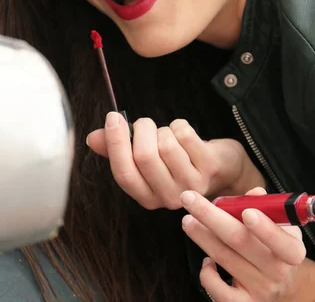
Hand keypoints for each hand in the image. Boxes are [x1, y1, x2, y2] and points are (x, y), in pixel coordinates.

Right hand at [86, 112, 263, 209]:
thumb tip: (92, 138)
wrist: (222, 167)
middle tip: (145, 123)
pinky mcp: (209, 167)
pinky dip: (180, 125)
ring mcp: (191, 184)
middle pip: (144, 156)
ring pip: (166, 144)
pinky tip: (184, 133)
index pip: (124, 173)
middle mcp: (168, 196)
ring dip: (163, 129)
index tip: (112, 118)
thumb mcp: (147, 158)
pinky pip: (185, 135)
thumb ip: (118, 150)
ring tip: (167, 133)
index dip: (115, 143)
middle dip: (142, 129)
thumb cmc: (178, 160)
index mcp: (147, 196)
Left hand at [181, 186, 306, 300]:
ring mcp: (259, 290)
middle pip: (240, 242)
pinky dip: (206, 273)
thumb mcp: (283, 227)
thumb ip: (267, 208)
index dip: (265, 228)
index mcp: (291, 251)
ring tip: (188, 220)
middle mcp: (276, 272)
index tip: (247, 211)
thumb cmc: (278, 248)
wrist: (286, 288)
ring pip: (224, 258)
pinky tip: (206, 260)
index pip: (282, 243)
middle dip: (211, 217)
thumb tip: (254, 194)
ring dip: (201, 236)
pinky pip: (218, 290)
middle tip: (189, 198)